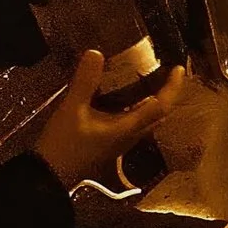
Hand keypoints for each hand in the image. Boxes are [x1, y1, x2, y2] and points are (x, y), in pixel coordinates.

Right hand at [30, 51, 194, 189]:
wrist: (50, 174)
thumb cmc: (64, 144)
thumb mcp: (72, 109)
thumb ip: (85, 82)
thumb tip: (96, 54)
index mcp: (128, 128)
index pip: (160, 106)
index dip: (172, 87)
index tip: (178, 68)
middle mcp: (131, 135)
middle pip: (159, 114)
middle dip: (168, 93)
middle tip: (168, 72)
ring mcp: (122, 141)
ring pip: (148, 120)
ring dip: (154, 101)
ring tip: (151, 80)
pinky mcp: (112, 143)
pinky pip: (134, 122)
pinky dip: (138, 107)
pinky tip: (125, 96)